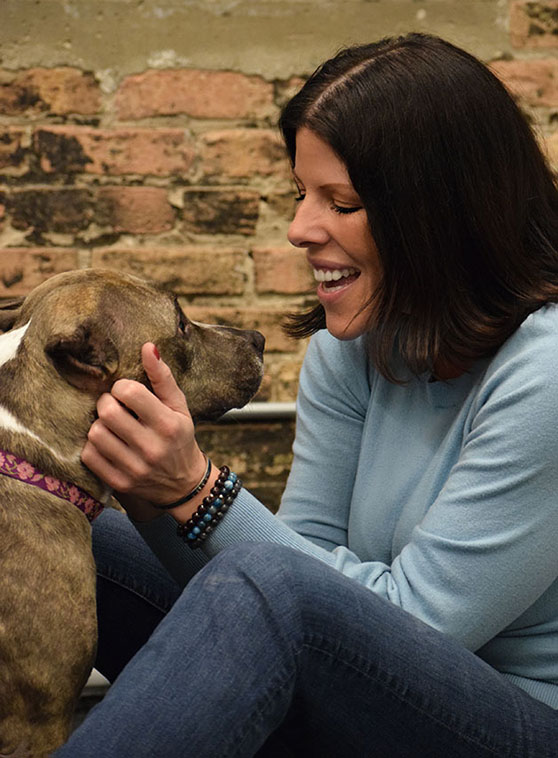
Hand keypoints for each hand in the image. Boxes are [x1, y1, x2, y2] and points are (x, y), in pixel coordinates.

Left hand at [81, 343, 207, 519]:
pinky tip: (107, 443)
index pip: (129, 392)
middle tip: (114, 406)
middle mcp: (152, 448)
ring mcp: (135, 469)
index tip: (126, 392)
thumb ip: (163, 377)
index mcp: (168, 425)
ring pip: (95, 434)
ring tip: (111, 425)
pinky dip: (93, 446)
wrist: (183, 484)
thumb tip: (147, 346)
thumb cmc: (179, 436)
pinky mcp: (120, 484)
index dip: (121, 387)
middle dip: (106, 403)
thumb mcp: (179, 406)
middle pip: (107, 412)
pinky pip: (89, 457)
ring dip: (99, 425)